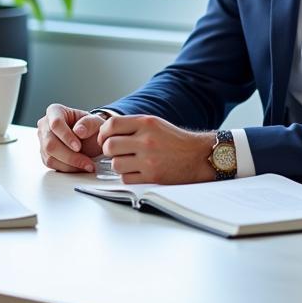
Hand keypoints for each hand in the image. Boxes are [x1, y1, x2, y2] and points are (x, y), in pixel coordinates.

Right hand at [37, 103, 106, 173]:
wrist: (89, 137)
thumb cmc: (90, 126)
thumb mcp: (95, 121)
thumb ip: (89, 123)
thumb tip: (78, 131)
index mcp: (55, 111)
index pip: (55, 123)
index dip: (66, 136)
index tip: (78, 147)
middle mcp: (45, 125)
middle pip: (50, 143)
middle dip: (70, 155)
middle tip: (86, 161)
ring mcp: (43, 140)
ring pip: (50, 156)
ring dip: (70, 164)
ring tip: (86, 165)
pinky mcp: (45, 154)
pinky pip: (52, 165)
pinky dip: (67, 168)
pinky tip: (79, 167)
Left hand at [99, 115, 215, 184]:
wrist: (198, 156)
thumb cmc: (175, 140)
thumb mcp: (155, 123)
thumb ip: (132, 125)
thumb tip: (106, 132)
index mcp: (146, 123)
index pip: (112, 124)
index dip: (103, 132)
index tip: (104, 138)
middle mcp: (146, 140)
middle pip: (110, 146)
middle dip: (108, 150)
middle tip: (114, 152)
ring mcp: (149, 160)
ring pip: (115, 164)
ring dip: (118, 164)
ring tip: (127, 162)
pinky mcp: (152, 177)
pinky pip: (126, 179)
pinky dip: (127, 176)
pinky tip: (135, 171)